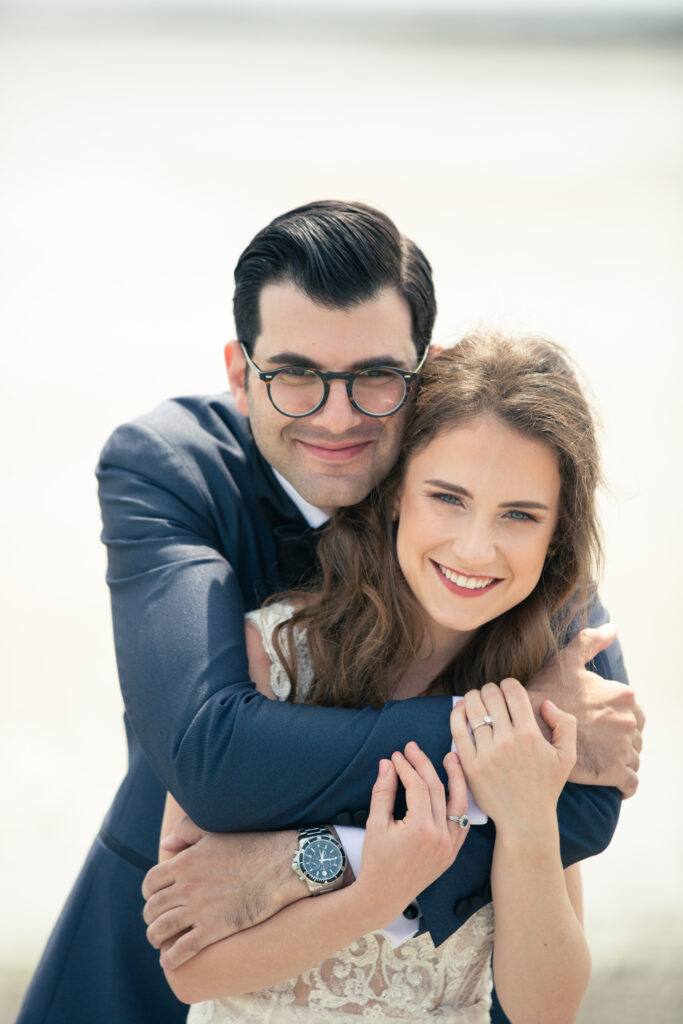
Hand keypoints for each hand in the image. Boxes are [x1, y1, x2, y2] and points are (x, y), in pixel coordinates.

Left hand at [142, 821, 307, 969]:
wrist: (280, 866)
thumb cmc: (250, 845)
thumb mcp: (214, 832)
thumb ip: (186, 831)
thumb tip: (166, 844)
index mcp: (184, 862)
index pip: (151, 883)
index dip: (149, 893)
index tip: (155, 899)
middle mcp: (186, 887)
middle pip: (153, 908)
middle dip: (151, 918)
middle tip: (157, 922)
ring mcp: (199, 909)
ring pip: (161, 930)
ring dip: (156, 938)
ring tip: (161, 942)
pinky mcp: (214, 929)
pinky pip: (181, 950)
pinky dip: (171, 958)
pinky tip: (170, 961)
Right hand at [355, 742, 468, 926]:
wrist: (383, 896)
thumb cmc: (376, 861)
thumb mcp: (376, 824)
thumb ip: (383, 791)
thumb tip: (388, 764)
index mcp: (421, 828)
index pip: (418, 786)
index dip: (406, 767)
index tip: (396, 756)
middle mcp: (440, 836)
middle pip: (437, 789)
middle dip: (424, 765)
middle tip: (412, 749)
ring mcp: (449, 846)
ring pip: (458, 803)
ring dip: (455, 779)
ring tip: (450, 758)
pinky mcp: (452, 853)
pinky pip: (462, 822)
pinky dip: (459, 804)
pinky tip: (455, 789)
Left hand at [451, 680, 575, 838]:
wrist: (525, 820)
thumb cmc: (546, 786)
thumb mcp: (567, 756)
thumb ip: (565, 724)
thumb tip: (545, 703)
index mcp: (531, 734)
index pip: (512, 691)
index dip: (509, 684)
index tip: (508, 690)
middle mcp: (508, 741)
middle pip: (490, 695)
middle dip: (490, 689)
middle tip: (491, 695)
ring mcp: (487, 753)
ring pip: (472, 707)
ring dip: (473, 697)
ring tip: (476, 700)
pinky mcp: (470, 765)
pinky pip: (457, 729)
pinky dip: (457, 713)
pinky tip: (461, 710)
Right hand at [526, 623, 643, 796]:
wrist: (526, 729)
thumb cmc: (545, 693)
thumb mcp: (566, 661)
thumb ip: (589, 641)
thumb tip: (611, 628)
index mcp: (623, 696)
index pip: (631, 710)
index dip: (613, 717)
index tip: (594, 722)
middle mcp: (628, 721)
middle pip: (634, 735)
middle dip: (618, 740)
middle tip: (595, 742)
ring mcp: (624, 748)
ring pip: (633, 758)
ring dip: (620, 760)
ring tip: (597, 759)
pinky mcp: (615, 773)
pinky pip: (630, 783)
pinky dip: (623, 783)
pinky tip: (607, 778)